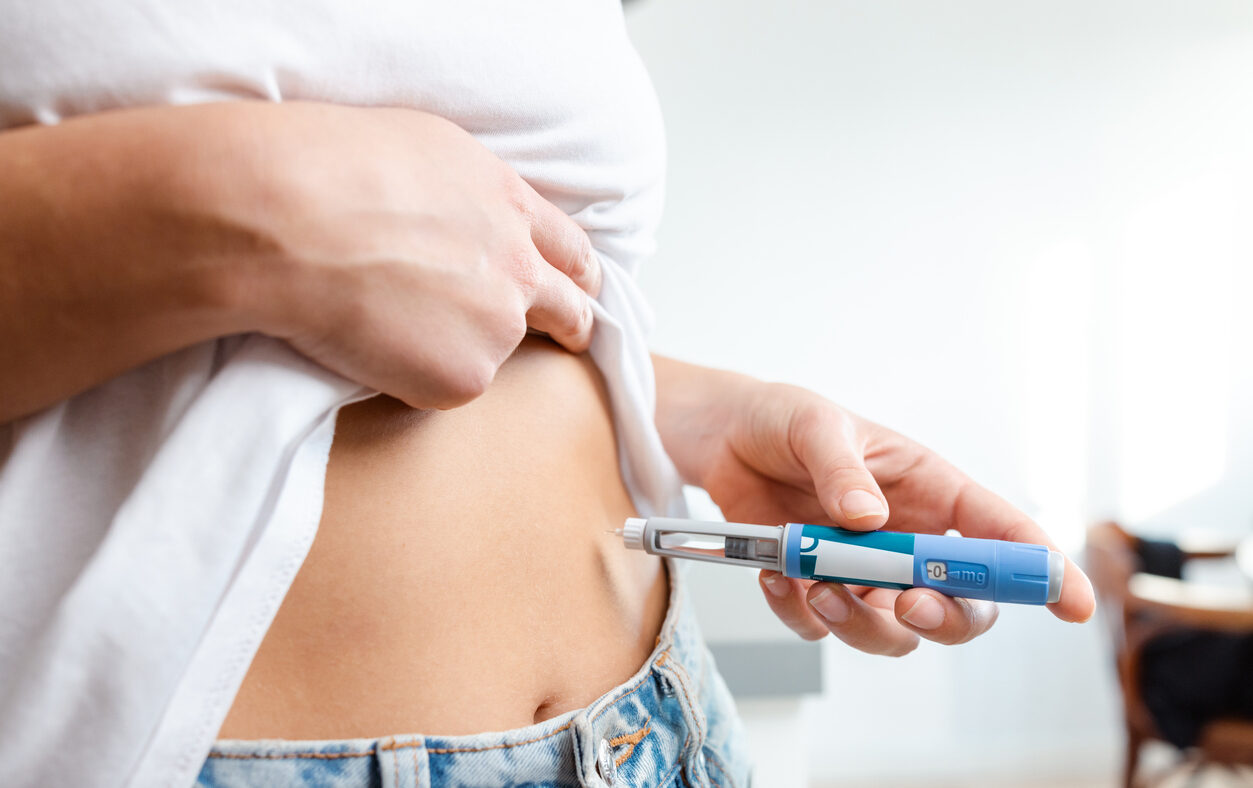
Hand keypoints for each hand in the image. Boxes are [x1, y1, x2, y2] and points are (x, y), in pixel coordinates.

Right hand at [243, 103, 600, 408]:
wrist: (293, 220)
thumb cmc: (335, 167)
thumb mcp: (427, 150)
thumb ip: (469, 195)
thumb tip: (467, 216)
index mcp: (510, 207)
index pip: (570, 249)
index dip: (577, 273)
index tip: (583, 289)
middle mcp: (519, 270)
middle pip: (571, 309)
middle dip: (574, 325)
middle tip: (570, 338)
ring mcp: (498, 328)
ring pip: (494, 349)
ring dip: (463, 346)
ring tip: (392, 324)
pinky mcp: (464, 377)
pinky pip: (444, 385)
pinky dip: (414, 374)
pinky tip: (370, 343)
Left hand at [653, 357, 1095, 655]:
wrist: (722, 440)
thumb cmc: (785, 421)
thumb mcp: (815, 425)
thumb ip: (842, 469)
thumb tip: (867, 519)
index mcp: (931, 492)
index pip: (1002, 534)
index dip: (1043, 571)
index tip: (1072, 604)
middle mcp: (908, 541)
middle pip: (961, 607)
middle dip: (946, 617)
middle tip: (910, 602)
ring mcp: (864, 574)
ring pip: (895, 632)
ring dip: (863, 624)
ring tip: (817, 587)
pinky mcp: (816, 592)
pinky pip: (822, 627)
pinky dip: (800, 614)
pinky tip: (775, 575)